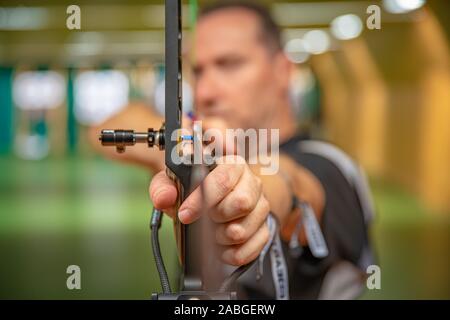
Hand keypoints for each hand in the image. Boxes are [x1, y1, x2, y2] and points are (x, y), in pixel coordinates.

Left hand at [149, 155, 270, 265]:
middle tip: (203, 219)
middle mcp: (252, 184)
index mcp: (232, 165)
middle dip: (215, 217)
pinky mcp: (264, 231)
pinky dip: (229, 253)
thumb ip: (163, 187)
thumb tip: (164, 198)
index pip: (223, 179)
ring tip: (210, 231)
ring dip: (219, 237)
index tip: (186, 213)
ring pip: (242, 230)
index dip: (202, 199)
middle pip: (241, 203)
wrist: (213, 204)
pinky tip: (220, 245)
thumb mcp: (175, 184)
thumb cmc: (195, 191)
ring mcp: (261, 208)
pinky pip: (249, 250)